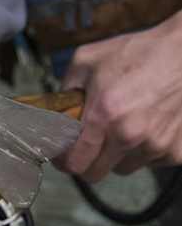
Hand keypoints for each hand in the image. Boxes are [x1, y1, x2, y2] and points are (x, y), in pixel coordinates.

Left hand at [54, 11, 181, 182]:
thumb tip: (56, 110)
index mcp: (103, 115)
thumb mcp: (86, 60)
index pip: (75, 162)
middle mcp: (129, 135)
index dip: (64, 162)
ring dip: (117, 155)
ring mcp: (156, 145)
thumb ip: (66, 89)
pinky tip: (147, 125)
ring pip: (124, 168)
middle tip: (87, 146)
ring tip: (122, 127)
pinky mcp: (177, 151)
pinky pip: (151, 162)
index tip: (62, 156)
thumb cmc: (139, 52)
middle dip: (87, 161)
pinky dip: (145, 150)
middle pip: (96, 173)